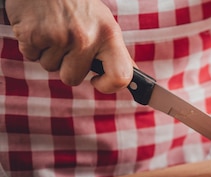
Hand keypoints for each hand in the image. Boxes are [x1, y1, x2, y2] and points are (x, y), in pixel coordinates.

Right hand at [5, 0, 132, 92]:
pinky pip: (30, 56)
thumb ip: (114, 52)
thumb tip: (131, 79)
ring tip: (51, 28)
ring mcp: (58, 36)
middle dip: (65, 65)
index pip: (121, 76)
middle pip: (72, 78)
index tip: (97, 80)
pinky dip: (31, 44)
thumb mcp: (103, 23)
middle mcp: (85, 37)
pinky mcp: (33, 34)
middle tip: (65, 40)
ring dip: (48, 52)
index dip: (109, 86)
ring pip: (50, 67)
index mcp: (109, 34)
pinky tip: (38, 25)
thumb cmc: (77, 5)